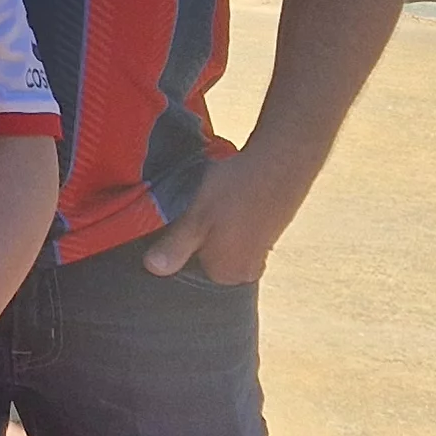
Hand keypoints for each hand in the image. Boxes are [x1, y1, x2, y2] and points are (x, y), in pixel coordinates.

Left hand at [144, 139, 313, 284]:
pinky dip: (233, 216)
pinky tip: (231, 195)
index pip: (190, 270)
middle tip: (196, 208)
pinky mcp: (270, 232)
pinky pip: (240, 230)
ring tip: (215, 199)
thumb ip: (174, 247)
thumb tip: (153, 269)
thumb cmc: (236, 191)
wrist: (282, 161)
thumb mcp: (196, 218)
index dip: (178, 245)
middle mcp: (248, 271)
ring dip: (216, 224)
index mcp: (227, 274)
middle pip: (208, 258)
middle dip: (199, 237)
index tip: (177, 222)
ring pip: (224, 242)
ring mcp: (262, 252)